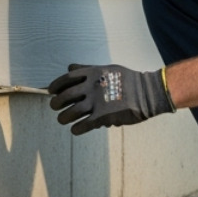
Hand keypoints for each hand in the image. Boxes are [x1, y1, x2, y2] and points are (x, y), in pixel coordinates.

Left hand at [48, 63, 175, 134]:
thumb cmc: (127, 80)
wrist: (147, 93)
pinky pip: (83, 125)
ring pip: (71, 113)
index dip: (56, 85)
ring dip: (63, 118)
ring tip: (62, 120)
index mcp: (93, 73)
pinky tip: (75, 129)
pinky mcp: (103, 117)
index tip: (51, 91)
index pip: (67, 78)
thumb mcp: (107, 68)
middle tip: (54, 107)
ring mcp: (97, 102)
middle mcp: (92, 86)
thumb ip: (87, 69)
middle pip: (65, 96)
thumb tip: (69, 67)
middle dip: (56, 103)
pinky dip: (76, 129)